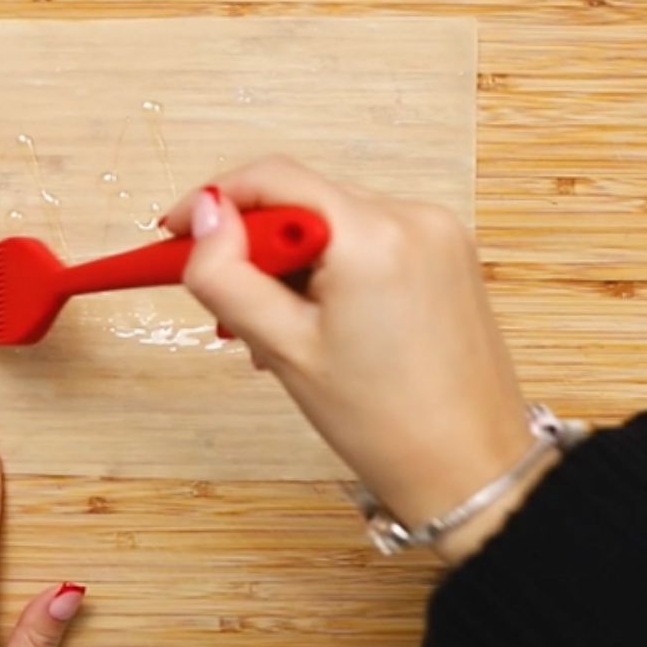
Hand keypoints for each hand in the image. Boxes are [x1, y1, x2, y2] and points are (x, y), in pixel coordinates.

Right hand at [164, 157, 537, 563]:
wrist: (470, 469)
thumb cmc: (385, 422)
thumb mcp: (283, 348)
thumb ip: (227, 275)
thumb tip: (203, 215)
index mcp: (373, 235)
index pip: (272, 178)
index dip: (212, 201)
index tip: (176, 233)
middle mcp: (414, 217)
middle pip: (303, 201)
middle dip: (255, 246)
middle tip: (229, 306)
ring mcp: (439, 233)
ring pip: (333, 223)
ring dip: (293, 262)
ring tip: (279, 330)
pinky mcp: (449, 254)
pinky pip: (369, 241)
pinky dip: (333, 269)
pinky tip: (322, 322)